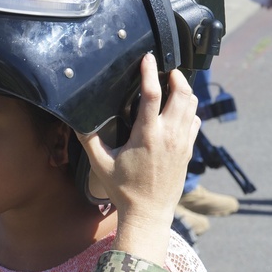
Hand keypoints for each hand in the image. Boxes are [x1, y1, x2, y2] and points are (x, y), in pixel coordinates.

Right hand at [77, 54, 198, 263]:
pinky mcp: (188, 151)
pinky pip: (195, 121)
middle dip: (176, 76)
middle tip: (165, 70)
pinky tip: (178, 111)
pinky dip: (189, 110)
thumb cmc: (123, 190)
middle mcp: (169, 136)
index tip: (148, 58)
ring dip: (185, 91)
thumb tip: (76, 121)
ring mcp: (182, 143)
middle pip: (182, 93)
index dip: (150, 72)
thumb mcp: (101, 165)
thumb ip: (89, 140)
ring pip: (192, 105)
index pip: (152, 94)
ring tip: (173, 84)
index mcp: (147, 135)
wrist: (149, 213)